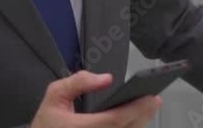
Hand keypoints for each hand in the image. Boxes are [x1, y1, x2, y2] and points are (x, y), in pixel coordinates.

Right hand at [30, 71, 162, 127]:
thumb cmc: (47, 123)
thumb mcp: (55, 95)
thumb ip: (78, 82)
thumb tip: (105, 78)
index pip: (114, 120)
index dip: (135, 109)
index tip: (150, 98)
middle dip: (143, 114)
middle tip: (155, 100)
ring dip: (139, 123)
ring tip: (148, 107)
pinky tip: (135, 120)